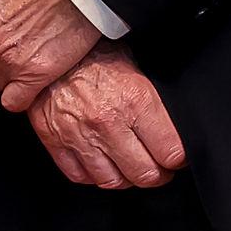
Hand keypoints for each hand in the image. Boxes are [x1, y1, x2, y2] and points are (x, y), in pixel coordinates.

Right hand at [28, 45, 186, 190]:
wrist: (51, 49)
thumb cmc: (95, 55)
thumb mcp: (136, 69)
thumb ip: (155, 105)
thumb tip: (173, 130)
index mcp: (135, 101)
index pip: (172, 152)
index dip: (179, 159)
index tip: (176, 158)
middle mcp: (108, 122)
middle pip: (145, 175)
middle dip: (157, 175)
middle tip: (158, 168)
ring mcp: (79, 135)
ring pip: (113, 181)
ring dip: (125, 178)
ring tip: (129, 167)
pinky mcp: (55, 141)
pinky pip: (80, 176)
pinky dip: (92, 175)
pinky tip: (100, 163)